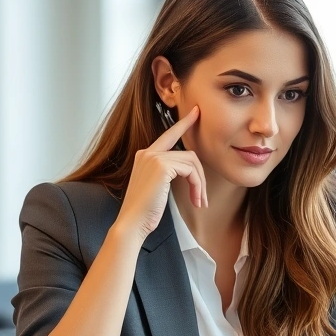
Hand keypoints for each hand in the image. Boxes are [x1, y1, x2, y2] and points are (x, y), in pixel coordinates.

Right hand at [113, 105, 205, 240]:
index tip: (196, 112)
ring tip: (199, 202)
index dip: (184, 123)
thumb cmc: (145, 211)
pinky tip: (195, 200)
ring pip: (192, 163)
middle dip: (201, 175)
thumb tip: (189, 171)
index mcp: (145, 155)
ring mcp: (154, 157)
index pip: (169, 135)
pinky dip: (197, 186)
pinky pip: (191, 171)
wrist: (132, 223)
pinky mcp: (161, 166)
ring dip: (200, 185)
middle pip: (188, 154)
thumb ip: (168, 172)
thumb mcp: (157, 187)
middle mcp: (148, 152)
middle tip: (203, 198)